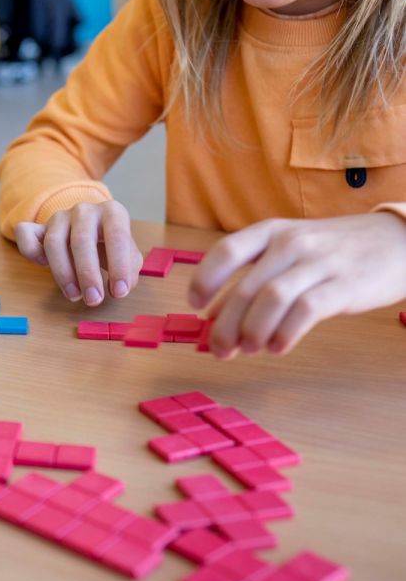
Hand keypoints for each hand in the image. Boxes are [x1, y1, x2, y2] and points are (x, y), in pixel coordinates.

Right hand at [14, 200, 141, 305]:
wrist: (90, 227)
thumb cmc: (110, 244)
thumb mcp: (129, 254)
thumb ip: (129, 268)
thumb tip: (120, 286)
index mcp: (112, 212)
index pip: (116, 235)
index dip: (118, 265)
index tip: (119, 293)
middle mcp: (84, 210)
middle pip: (81, 240)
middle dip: (87, 274)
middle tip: (94, 300)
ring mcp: (59, 217)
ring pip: (53, 242)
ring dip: (63, 273)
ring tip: (74, 296)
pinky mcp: (38, 226)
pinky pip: (25, 234)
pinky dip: (31, 251)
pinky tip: (42, 265)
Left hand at [188, 213, 405, 357]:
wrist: (397, 241)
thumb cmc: (332, 249)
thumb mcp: (289, 250)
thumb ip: (254, 276)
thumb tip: (213, 314)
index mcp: (271, 231)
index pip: (227, 251)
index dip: (205, 279)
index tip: (194, 306)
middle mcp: (291, 242)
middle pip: (246, 286)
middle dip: (225, 323)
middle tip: (217, 349)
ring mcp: (319, 262)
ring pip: (272, 298)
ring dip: (253, 331)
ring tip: (249, 349)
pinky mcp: (345, 285)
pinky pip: (306, 310)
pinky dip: (286, 333)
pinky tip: (277, 347)